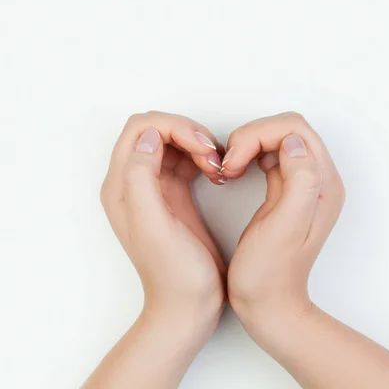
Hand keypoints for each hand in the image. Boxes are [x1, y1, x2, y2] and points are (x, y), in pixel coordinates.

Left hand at [100, 111, 225, 322]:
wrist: (188, 306)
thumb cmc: (174, 274)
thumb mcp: (154, 226)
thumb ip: (142, 177)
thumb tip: (151, 136)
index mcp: (122, 186)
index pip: (141, 129)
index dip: (174, 128)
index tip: (202, 147)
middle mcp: (135, 184)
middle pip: (158, 131)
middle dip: (189, 133)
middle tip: (214, 155)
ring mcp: (156, 190)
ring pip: (175, 143)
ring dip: (199, 145)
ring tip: (220, 166)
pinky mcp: (176, 197)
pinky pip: (188, 161)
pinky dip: (205, 159)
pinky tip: (220, 174)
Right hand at [222, 112, 344, 320]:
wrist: (268, 303)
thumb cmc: (269, 274)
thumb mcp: (285, 227)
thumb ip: (298, 180)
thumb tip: (293, 141)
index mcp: (323, 185)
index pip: (295, 130)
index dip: (259, 135)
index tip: (234, 161)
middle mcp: (318, 180)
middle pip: (287, 129)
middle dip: (252, 136)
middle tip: (228, 163)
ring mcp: (303, 185)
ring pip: (276, 138)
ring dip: (248, 144)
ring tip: (228, 168)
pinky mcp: (286, 191)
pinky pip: (270, 155)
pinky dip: (248, 155)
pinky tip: (234, 171)